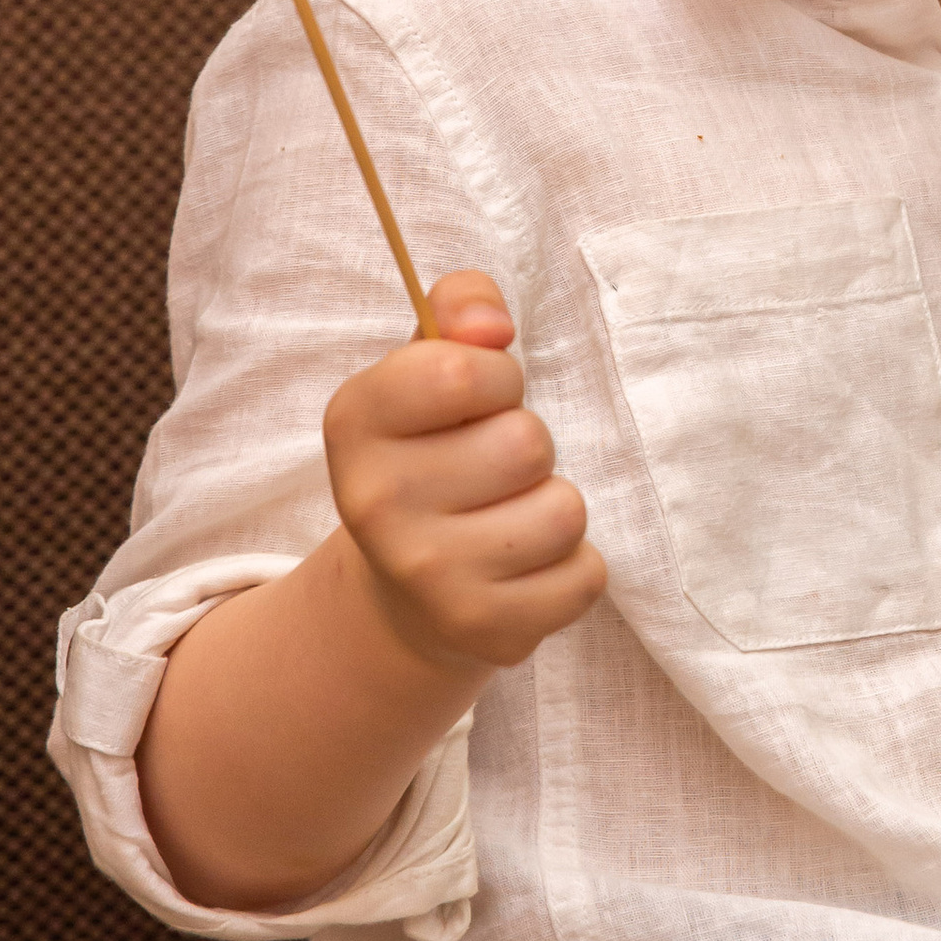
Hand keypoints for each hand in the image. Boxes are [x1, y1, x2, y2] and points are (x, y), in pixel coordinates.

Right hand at [324, 270, 607, 675]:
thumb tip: (492, 325)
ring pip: (564, 510)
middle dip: (528, 445)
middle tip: (493, 469)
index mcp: (354, 423)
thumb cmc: (433, 454)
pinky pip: (586, 574)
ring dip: (554, 507)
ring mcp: (428, 577)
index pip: (463, 372)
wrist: (406, 595)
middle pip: (525, 443)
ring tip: (511, 517)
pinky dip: (572, 567)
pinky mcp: (484, 632)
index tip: (480, 398)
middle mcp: (375, 505)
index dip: (497, 376)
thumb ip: (458, 308)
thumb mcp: (427, 368)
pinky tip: (525, 568)